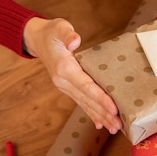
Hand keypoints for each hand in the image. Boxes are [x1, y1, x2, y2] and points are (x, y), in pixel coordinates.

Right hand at [23, 17, 121, 133]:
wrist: (38, 40)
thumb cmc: (52, 33)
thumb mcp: (59, 27)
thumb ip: (67, 35)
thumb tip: (74, 42)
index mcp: (64, 68)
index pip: (85, 86)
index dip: (100, 98)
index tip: (113, 108)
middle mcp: (63, 81)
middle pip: (86, 100)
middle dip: (103, 113)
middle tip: (119, 125)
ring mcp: (64, 86)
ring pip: (84, 104)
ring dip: (99, 116)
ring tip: (114, 128)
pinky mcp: (67, 87)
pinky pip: (81, 102)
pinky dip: (91, 113)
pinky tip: (100, 123)